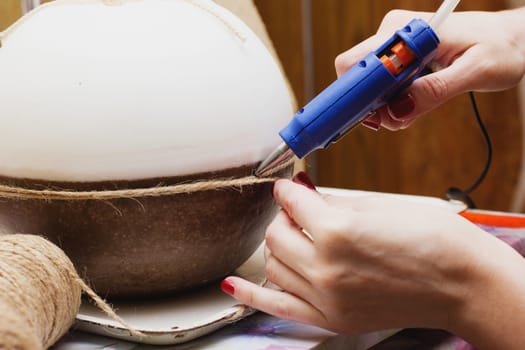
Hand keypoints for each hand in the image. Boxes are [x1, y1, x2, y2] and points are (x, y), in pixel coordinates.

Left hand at [222, 176, 524, 348]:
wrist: (460, 282)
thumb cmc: (433, 239)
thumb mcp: (378, 205)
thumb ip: (330, 200)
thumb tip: (302, 190)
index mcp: (336, 231)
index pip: (291, 201)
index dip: (289, 188)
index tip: (291, 185)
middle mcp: (324, 267)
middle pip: (276, 234)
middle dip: (285, 215)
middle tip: (300, 209)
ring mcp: (325, 297)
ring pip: (274, 264)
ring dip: (279, 245)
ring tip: (297, 235)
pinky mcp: (330, 318)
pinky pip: (276, 306)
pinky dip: (251, 295)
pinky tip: (233, 285)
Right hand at [336, 8, 524, 130]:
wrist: (512, 39)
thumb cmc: (501, 47)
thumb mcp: (474, 72)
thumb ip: (435, 91)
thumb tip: (397, 110)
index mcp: (404, 31)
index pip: (355, 63)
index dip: (356, 94)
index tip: (372, 116)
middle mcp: (392, 35)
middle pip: (356, 79)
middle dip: (374, 106)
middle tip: (401, 118)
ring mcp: (394, 48)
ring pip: (368, 88)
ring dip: (386, 108)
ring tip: (416, 109)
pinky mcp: (399, 59)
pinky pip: (382, 88)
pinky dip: (394, 103)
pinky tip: (415, 103)